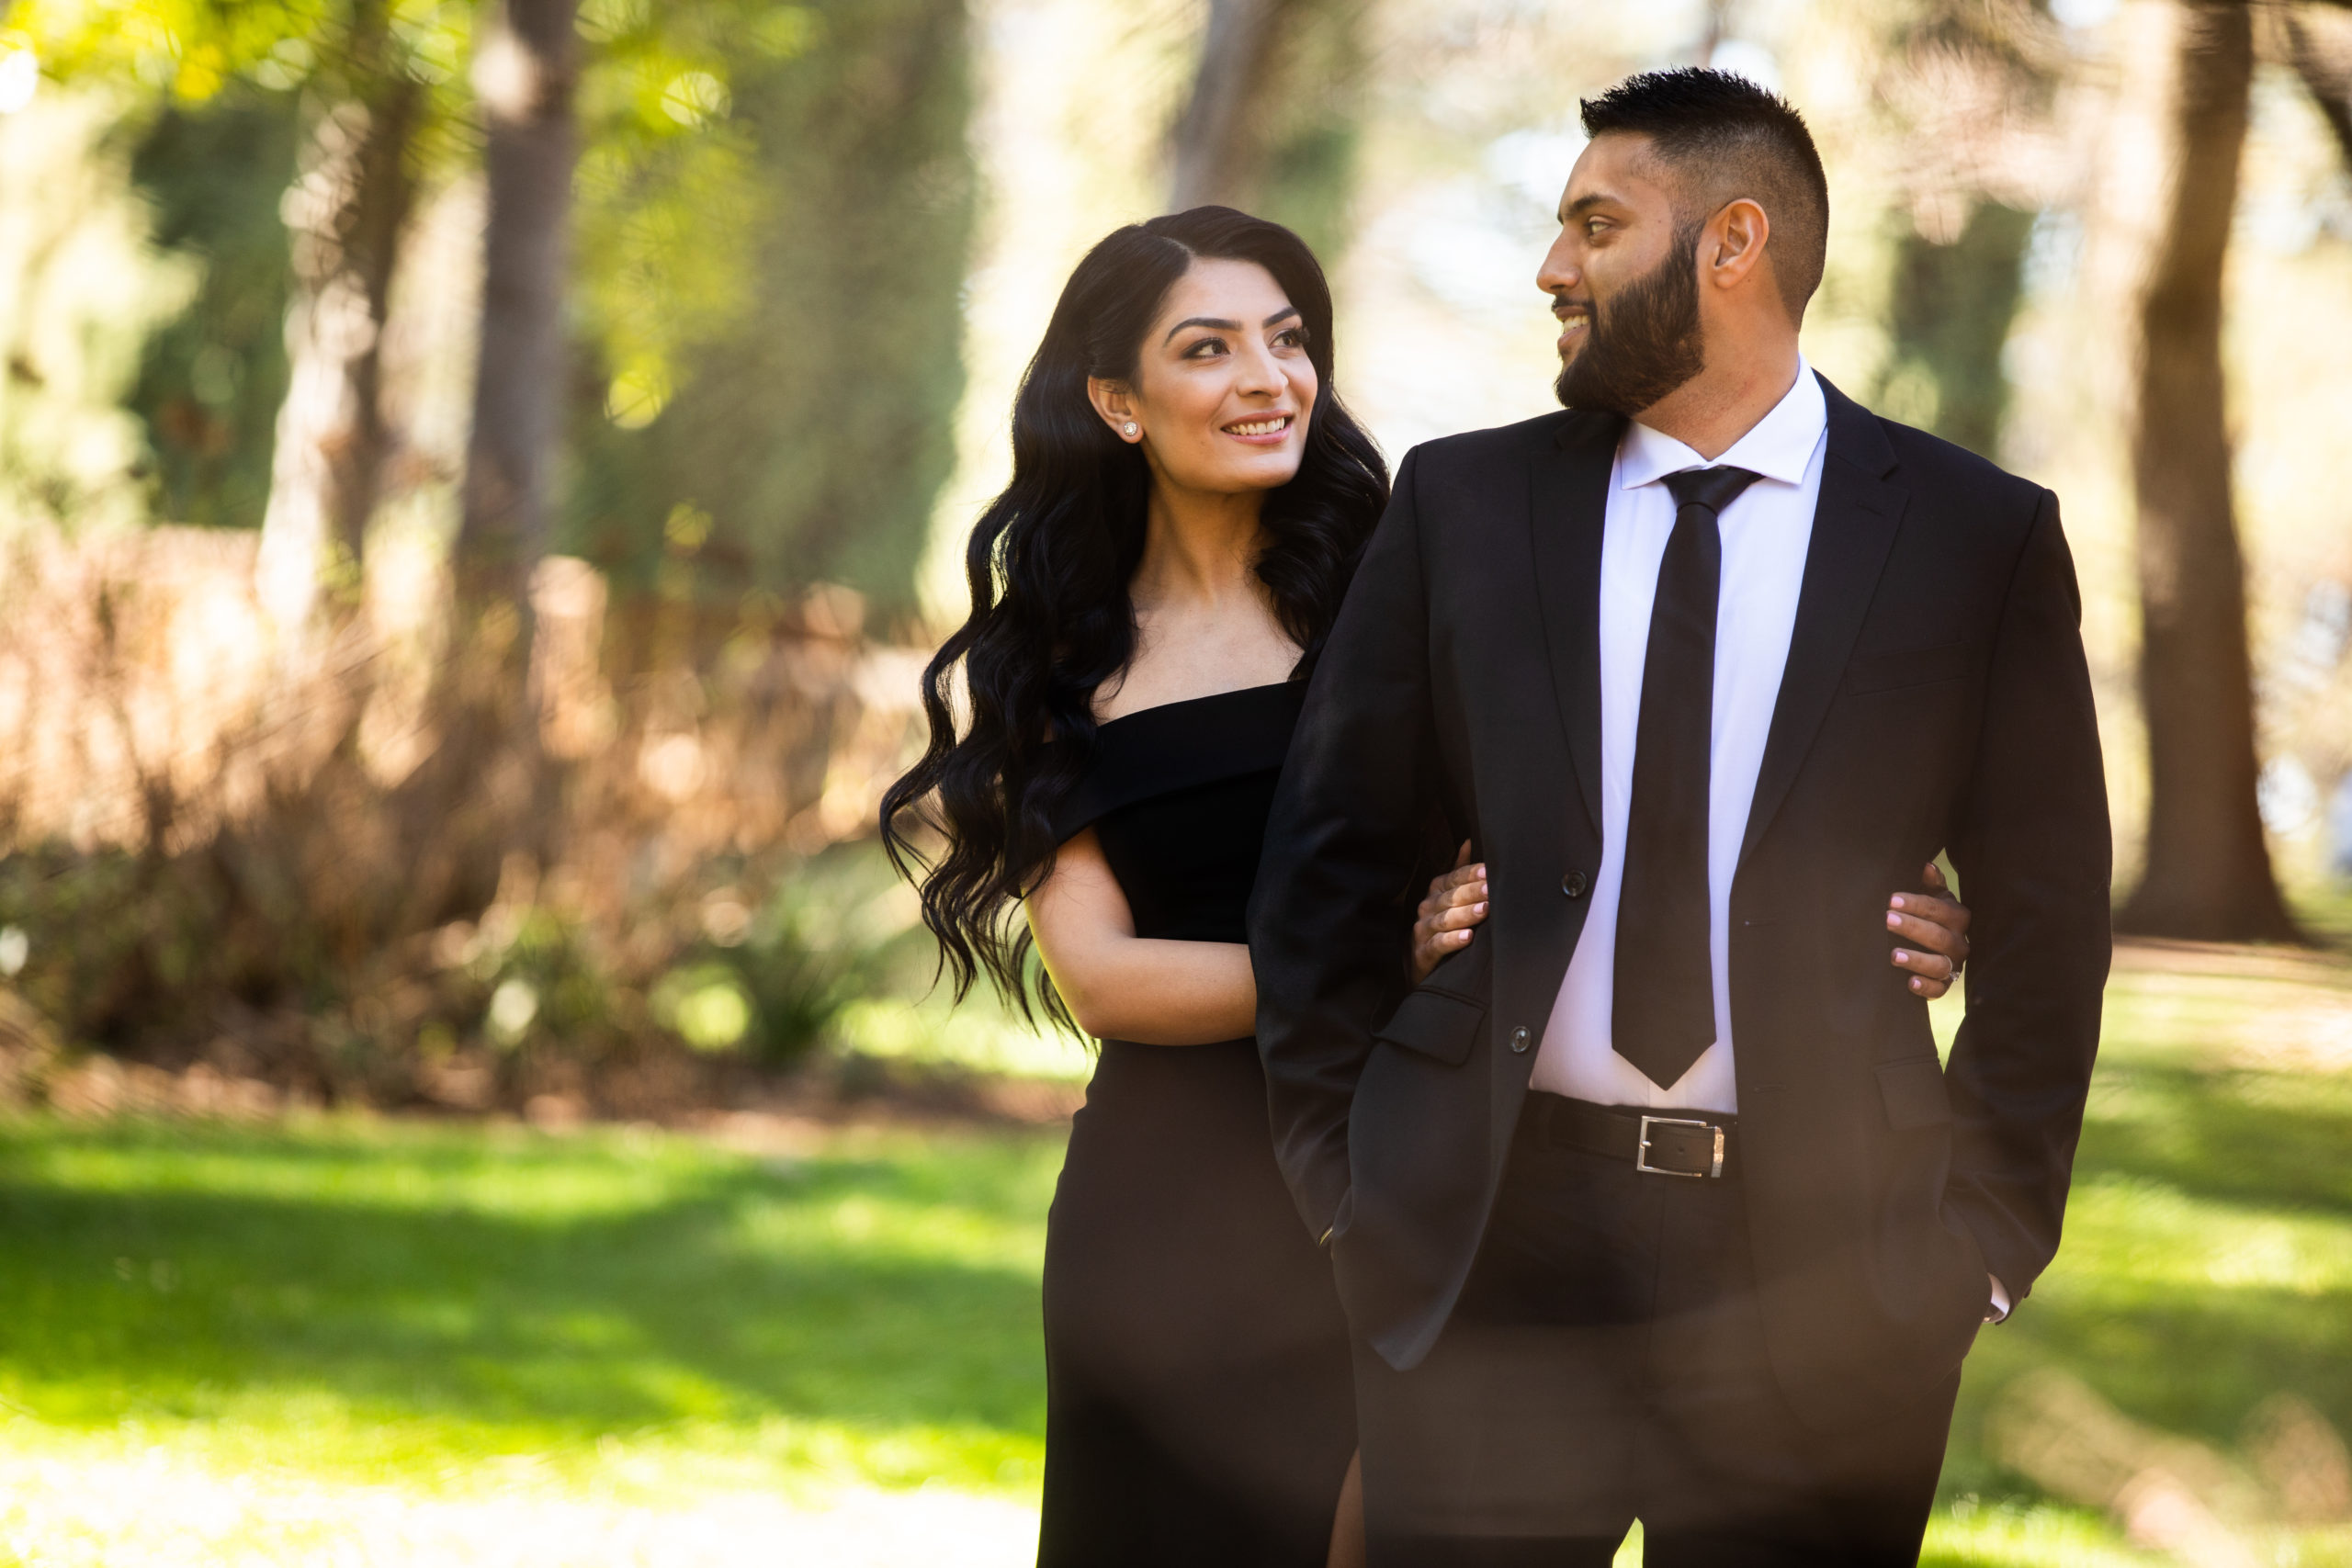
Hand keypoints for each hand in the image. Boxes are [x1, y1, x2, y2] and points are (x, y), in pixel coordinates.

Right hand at [1410, 841, 1487, 983]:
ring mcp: (1423, 929)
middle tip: (1491, 889)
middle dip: (1472, 892)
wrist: (1419, 961)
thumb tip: (1468, 842)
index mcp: (1435, 891)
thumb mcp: (1449, 897)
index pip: (1454, 878)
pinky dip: (1452, 940)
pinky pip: (1438, 944)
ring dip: (1465, 914)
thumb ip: (1459, 872)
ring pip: (1445, 919)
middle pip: (1451, 897)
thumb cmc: (1442, 925)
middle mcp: (1427, 907)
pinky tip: (1468, 937)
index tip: (1488, 871)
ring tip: (1485, 910)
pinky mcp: (1423, 953)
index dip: (1470, 874)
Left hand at [1888, 861, 1970, 999]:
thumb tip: (1926, 865)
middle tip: (1887, 920)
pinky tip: (1909, 982)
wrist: (1942, 948)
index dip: (1915, 904)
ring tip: (1893, 955)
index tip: (1892, 899)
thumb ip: (1932, 883)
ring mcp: (1955, 965)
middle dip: (1912, 927)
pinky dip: (1925, 987)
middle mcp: (1959, 942)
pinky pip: (1939, 989)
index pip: (1937, 909)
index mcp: (1957, 917)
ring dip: (1917, 960)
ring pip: (1940, 964)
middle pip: (1938, 936)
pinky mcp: (1946, 985)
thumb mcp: (1936, 897)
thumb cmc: (1935, 916)